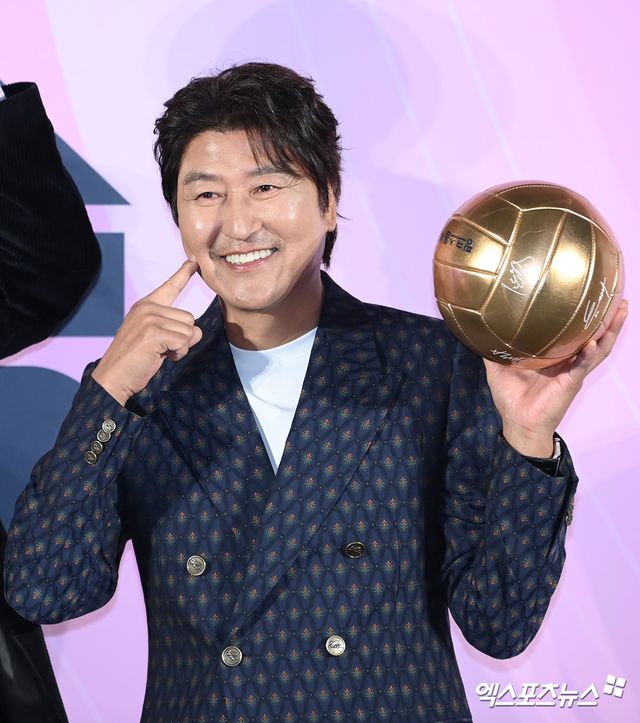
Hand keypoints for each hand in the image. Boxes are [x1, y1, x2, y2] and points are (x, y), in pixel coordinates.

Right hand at [92, 258, 201, 404]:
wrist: (113, 377)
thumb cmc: (135, 360)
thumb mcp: (155, 338)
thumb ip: (174, 328)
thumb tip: (197, 331)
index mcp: (145, 305)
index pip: (170, 286)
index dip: (183, 273)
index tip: (193, 260)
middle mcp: (147, 307)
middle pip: (189, 318)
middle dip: (184, 338)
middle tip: (164, 348)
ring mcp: (149, 318)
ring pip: (189, 330)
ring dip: (181, 347)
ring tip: (161, 353)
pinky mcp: (153, 332)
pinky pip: (184, 341)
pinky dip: (179, 353)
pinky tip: (163, 358)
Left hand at [484, 300, 627, 456]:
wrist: (517, 422)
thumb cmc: (511, 398)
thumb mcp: (498, 369)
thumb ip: (494, 351)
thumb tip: (482, 331)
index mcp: (554, 356)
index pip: (572, 333)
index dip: (583, 318)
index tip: (590, 296)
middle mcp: (567, 361)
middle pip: (594, 336)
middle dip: (607, 319)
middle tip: (618, 300)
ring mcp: (572, 371)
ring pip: (598, 348)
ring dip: (610, 332)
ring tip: (619, 312)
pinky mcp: (571, 382)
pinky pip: (584, 366)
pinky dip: (590, 354)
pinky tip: (594, 343)